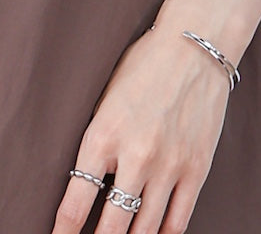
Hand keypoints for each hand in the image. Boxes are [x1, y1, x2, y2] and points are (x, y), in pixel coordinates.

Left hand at [48, 24, 231, 233]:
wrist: (195, 44)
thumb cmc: (145, 64)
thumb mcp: (106, 98)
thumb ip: (97, 140)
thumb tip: (83, 181)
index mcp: (103, 135)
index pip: (76, 201)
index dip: (64, 232)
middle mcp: (135, 156)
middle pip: (111, 227)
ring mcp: (169, 166)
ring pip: (145, 231)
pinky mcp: (196, 169)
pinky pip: (178, 221)